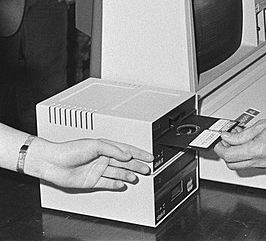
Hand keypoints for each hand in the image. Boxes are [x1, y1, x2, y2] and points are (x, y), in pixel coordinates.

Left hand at [26, 138, 152, 189]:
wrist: (53, 163)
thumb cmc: (69, 150)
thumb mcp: (95, 145)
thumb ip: (113, 150)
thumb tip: (126, 155)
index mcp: (105, 147)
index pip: (126, 150)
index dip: (139, 153)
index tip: (149, 156)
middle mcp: (103, 158)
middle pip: (124, 163)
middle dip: (137, 165)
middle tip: (146, 169)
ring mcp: (98, 170)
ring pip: (118, 173)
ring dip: (127, 175)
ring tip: (135, 177)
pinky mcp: (92, 181)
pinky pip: (107, 183)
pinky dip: (115, 184)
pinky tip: (122, 184)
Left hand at [213, 114, 265, 169]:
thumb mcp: (263, 124)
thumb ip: (242, 133)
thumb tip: (228, 137)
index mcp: (258, 150)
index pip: (229, 155)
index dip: (220, 147)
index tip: (219, 140)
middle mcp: (261, 161)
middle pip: (233, 164)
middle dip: (225, 153)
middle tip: (226, 140)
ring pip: (242, 165)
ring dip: (236, 154)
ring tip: (239, 138)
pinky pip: (252, 163)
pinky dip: (247, 155)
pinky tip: (250, 142)